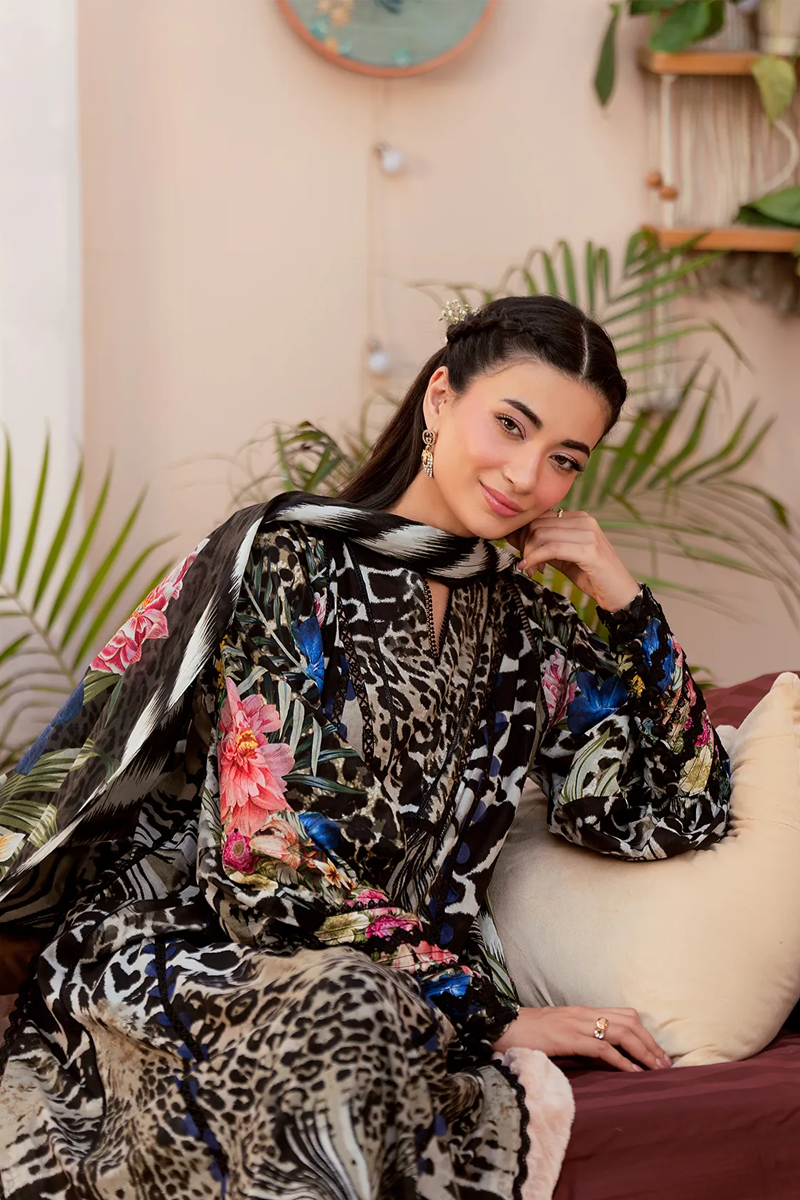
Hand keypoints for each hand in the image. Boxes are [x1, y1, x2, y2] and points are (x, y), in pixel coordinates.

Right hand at [492, 1005, 671, 1072]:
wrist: (502, 1026)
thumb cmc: (527, 1033)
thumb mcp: (559, 1033)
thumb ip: (580, 1040)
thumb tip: (602, 1057)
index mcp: (583, 1011)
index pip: (624, 1014)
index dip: (644, 1033)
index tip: (657, 1052)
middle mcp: (584, 1013)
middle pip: (629, 1021)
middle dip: (651, 1043)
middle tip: (665, 1064)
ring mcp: (577, 1023)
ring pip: (621, 1032)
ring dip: (643, 1051)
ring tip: (655, 1069)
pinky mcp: (569, 1037)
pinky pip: (602, 1047)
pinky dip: (621, 1061)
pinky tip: (632, 1073)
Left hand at [513, 510, 639, 612]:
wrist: (620, 593)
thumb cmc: (592, 575)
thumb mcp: (563, 557)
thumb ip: (543, 546)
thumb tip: (514, 538)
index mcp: (580, 518)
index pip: (540, 517)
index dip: (524, 535)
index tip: (523, 554)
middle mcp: (585, 521)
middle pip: (538, 524)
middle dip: (525, 546)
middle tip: (526, 565)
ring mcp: (588, 534)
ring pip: (542, 535)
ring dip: (530, 554)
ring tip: (531, 570)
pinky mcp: (589, 550)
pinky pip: (552, 549)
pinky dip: (536, 558)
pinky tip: (533, 569)